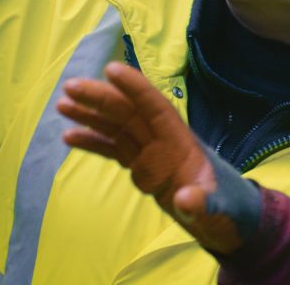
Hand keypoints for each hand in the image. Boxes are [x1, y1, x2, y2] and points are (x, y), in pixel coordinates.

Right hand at [57, 61, 246, 253]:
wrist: (226, 221)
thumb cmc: (227, 211)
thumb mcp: (218, 211)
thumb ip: (203, 205)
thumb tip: (185, 200)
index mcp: (183, 144)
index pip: (156, 108)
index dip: (136, 88)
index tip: (112, 69)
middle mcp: (165, 143)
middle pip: (131, 113)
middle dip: (103, 97)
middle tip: (70, 86)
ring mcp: (153, 154)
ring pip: (118, 127)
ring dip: (92, 115)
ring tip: (63, 104)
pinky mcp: (144, 168)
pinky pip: (115, 150)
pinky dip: (94, 142)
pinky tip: (69, 136)